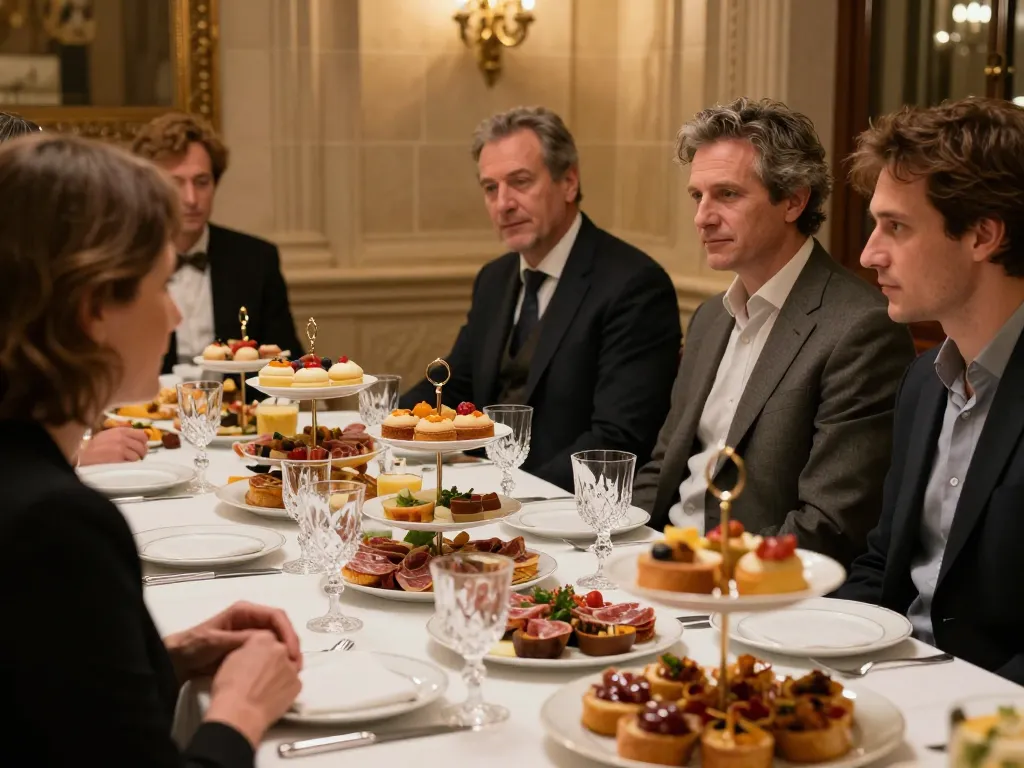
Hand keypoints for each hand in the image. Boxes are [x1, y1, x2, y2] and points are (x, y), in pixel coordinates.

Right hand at [77, 427, 147, 464]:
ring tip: (129, 462)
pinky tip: (124, 465)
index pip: (142, 435)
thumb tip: (142, 437)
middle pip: (142, 446)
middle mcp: (122, 437)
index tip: (140, 448)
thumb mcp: (109, 435)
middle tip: (136, 458)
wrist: (82, 456)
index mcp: (121, 430)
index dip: (143, 443)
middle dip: (141, 453)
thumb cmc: (95, 447)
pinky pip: (133, 461)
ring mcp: (121, 447)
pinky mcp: (119, 457)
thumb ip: (123, 434)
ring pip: (139, 454)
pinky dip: (131, 464)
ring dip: (136, 460)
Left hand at [164, 601, 301, 681]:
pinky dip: (277, 660)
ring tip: (292, 670)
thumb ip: (240, 639)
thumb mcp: (216, 641)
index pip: (275, 616)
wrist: (179, 661)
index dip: (287, 632)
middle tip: (296, 663)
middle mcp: (252, 620)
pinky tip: (280, 672)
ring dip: (286, 653)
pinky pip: (269, 651)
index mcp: (245, 612)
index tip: (291, 651)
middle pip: (281, 627)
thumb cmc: (194, 646)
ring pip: (278, 640)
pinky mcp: (250, 649)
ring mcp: (252, 634)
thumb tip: (265, 639)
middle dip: (290, 643)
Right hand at [204, 631, 301, 747]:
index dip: (259, 650)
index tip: (256, 659)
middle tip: (260, 675)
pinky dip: (285, 687)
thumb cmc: (230, 689)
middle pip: (279, 651)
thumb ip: (247, 650)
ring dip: (280, 673)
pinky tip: (273, 696)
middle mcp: (280, 649)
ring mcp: (291, 667)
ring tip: (265, 688)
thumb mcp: (231, 659)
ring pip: (288, 666)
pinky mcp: (297, 685)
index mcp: (262, 639)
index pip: (266, 638)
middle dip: (272, 660)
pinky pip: (293, 682)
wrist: (240, 713)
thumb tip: (252, 654)